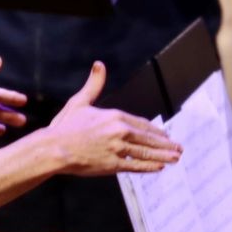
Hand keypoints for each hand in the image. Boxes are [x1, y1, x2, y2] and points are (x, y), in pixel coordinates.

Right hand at [41, 62, 180, 175]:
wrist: (54, 149)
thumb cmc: (64, 127)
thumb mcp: (80, 102)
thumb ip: (94, 84)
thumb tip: (99, 65)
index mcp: (115, 117)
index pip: (142, 124)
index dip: (155, 130)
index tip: (164, 135)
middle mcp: (120, 132)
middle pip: (149, 138)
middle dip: (166, 144)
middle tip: (178, 147)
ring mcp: (118, 149)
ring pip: (146, 153)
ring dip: (163, 155)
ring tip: (175, 157)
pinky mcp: (113, 165)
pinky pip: (135, 166)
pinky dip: (149, 167)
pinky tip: (159, 167)